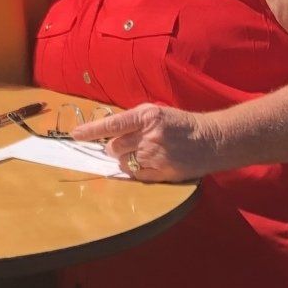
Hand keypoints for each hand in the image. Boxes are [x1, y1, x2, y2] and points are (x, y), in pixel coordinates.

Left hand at [72, 104, 222, 182]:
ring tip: (144, 154)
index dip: (91, 130)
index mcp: (147, 115)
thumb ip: (134, 120)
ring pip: (123, 162)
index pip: (112, 124)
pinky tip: (151, 163)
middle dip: (115, 148)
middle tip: (130, 145)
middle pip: (114, 146)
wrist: (211, 140)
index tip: (75, 135)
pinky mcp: (162, 172)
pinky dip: (137, 170)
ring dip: (127, 159)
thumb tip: (109, 132)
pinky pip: (136, 175)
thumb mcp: (158, 113)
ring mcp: (156, 155)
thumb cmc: (181, 125)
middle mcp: (149, 134)